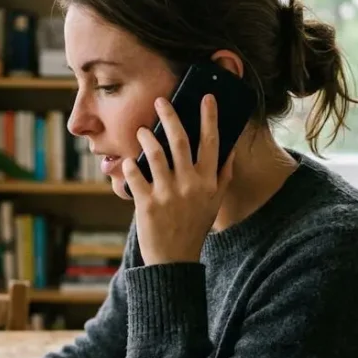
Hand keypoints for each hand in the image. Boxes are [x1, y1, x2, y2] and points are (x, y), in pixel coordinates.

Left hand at [122, 94, 234, 264]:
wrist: (175, 259)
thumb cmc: (194, 227)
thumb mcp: (215, 203)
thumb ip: (223, 175)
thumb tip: (230, 150)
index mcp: (208, 182)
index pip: (211, 142)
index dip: (209, 117)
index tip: (206, 98)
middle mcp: (190, 184)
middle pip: (181, 141)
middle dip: (170, 116)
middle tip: (160, 101)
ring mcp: (168, 194)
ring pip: (156, 153)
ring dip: (147, 137)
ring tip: (142, 130)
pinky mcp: (147, 204)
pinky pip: (135, 175)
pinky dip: (129, 165)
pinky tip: (128, 161)